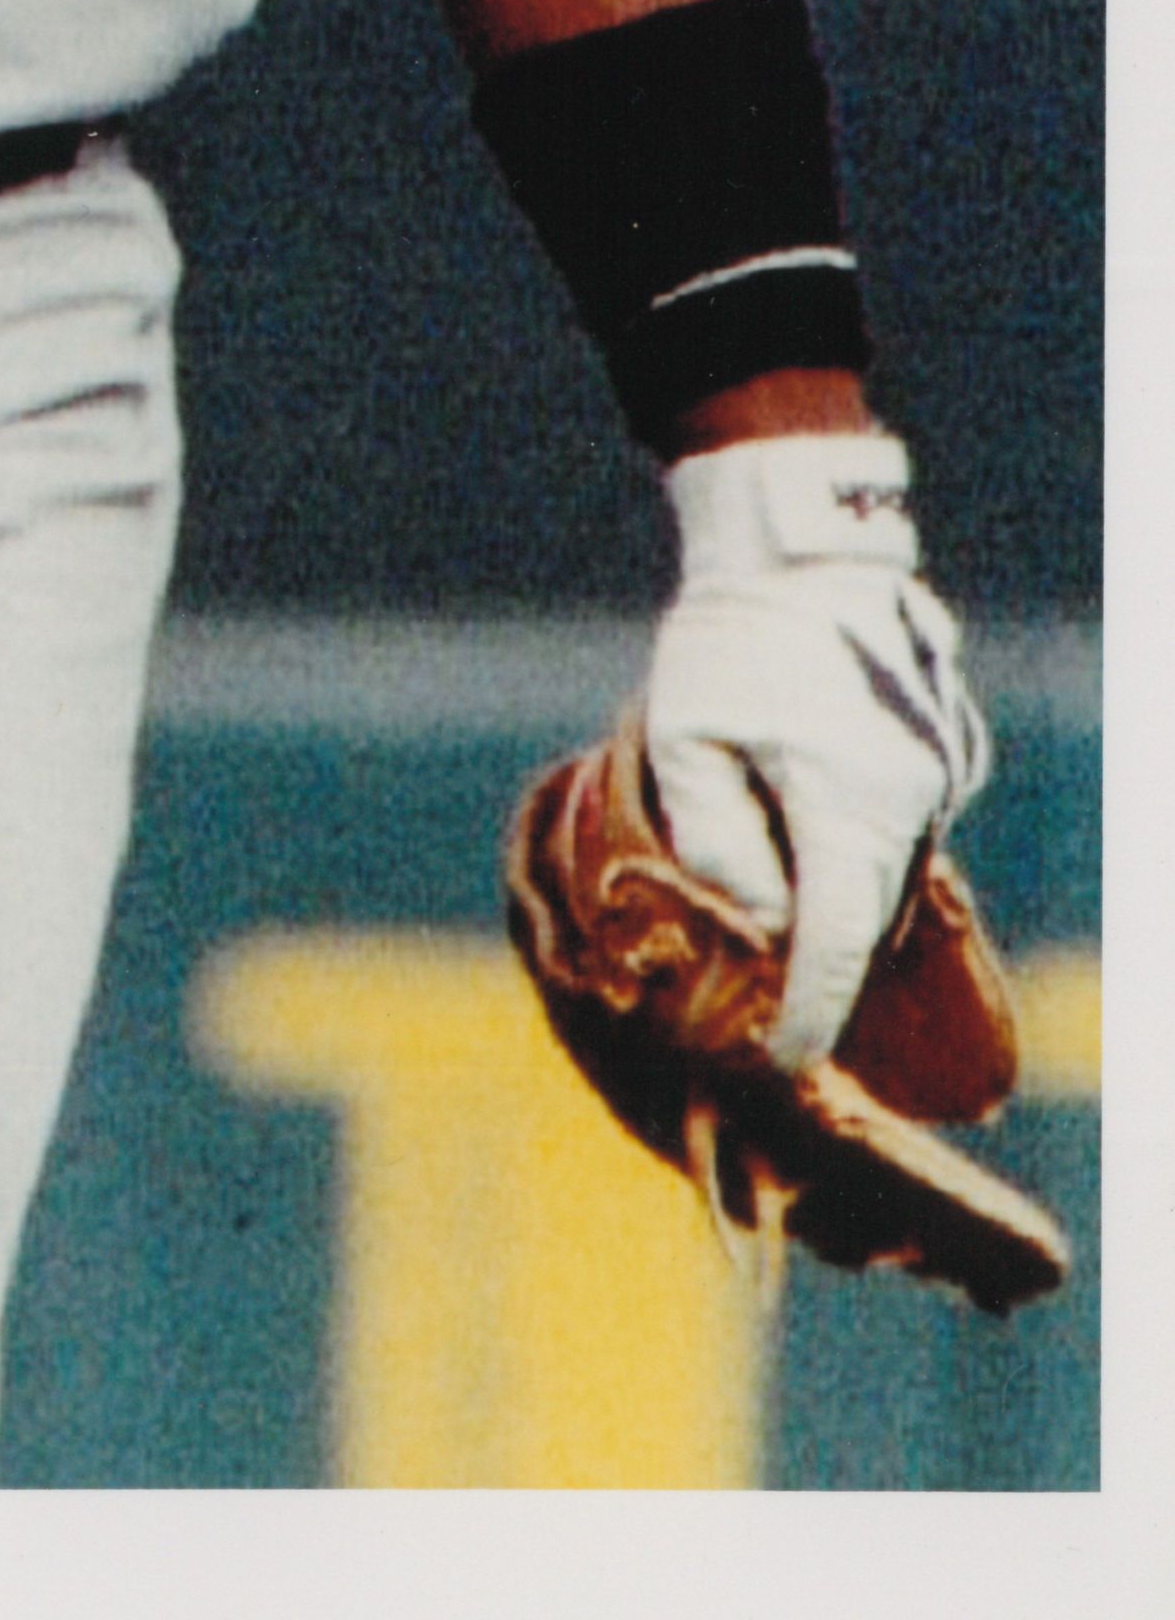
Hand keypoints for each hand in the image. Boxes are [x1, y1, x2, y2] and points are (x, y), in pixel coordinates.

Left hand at [636, 428, 990, 1070]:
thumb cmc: (730, 643)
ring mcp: (931, 783)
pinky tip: (804, 873)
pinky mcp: (931, 764)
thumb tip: (754, 920)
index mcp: (849, 806)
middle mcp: (907, 805)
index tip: (786, 1064)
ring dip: (835, 916)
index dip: (810, 1010)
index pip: (835, 940)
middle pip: (863, 919)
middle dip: (821, 975)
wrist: (803, 555)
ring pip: (880, 881)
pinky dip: (852, 868)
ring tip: (777, 956)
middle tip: (769, 1028)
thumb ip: (715, 835)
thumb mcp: (688, 737)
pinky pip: (891, 841)